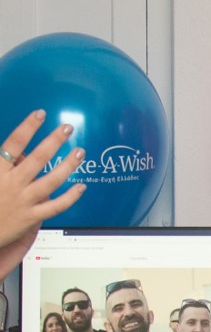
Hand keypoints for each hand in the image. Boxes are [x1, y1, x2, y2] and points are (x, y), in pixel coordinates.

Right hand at [0, 109, 86, 279]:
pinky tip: (81, 187)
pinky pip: (56, 206)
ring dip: (68, 165)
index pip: (14, 143)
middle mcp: (13, 183)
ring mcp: (24, 200)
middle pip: (38, 158)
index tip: (40, 114)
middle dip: (55, 140)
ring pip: (51, 180)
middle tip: (68, 128)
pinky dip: (71, 197)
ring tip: (80, 152)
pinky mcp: (32, 217)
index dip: (28, 126)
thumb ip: (1, 162)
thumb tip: (16, 152)